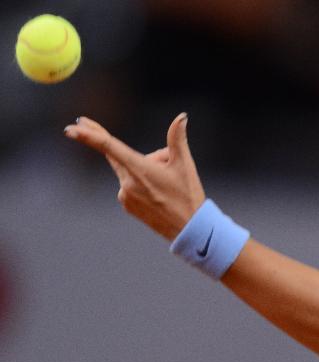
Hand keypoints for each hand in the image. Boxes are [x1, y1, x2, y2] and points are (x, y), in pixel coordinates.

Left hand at [64, 113, 205, 241]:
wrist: (189, 230)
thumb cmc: (188, 196)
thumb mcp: (185, 165)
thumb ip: (177, 138)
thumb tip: (181, 117)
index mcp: (139, 170)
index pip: (108, 147)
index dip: (88, 135)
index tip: (70, 128)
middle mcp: (127, 183)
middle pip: (118, 155)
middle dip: (124, 148)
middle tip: (101, 133)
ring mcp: (125, 196)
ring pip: (130, 171)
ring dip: (143, 169)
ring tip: (169, 184)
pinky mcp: (127, 206)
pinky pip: (130, 186)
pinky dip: (142, 183)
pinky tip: (161, 193)